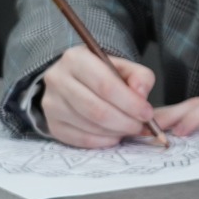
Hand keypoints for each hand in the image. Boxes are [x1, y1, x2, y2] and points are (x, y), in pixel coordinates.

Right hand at [38, 46, 157, 148]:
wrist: (76, 80)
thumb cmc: (103, 73)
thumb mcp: (124, 67)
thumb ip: (140, 78)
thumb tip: (141, 94)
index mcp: (76, 58)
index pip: (105, 85)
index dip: (130, 103)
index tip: (147, 113)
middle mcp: (58, 79)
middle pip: (96, 109)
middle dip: (125, 121)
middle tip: (142, 126)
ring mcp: (51, 104)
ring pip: (89, 126)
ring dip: (116, 132)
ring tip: (131, 128)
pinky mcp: (52, 124)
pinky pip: (80, 139)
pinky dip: (103, 140)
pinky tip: (115, 135)